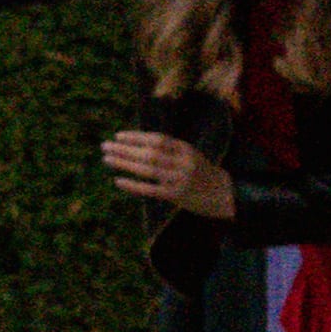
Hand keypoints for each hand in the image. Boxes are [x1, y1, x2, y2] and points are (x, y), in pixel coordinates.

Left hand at [101, 128, 234, 217]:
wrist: (226, 195)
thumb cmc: (200, 172)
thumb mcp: (189, 155)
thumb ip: (168, 149)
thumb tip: (135, 143)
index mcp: (186, 149)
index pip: (158, 139)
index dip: (137, 137)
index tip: (117, 135)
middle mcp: (184, 162)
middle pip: (150, 153)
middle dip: (125, 149)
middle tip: (104, 145)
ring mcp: (181, 179)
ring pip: (148, 170)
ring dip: (125, 163)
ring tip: (106, 158)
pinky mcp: (177, 196)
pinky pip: (151, 190)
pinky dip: (133, 185)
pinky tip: (118, 180)